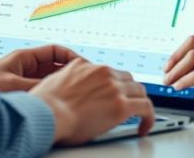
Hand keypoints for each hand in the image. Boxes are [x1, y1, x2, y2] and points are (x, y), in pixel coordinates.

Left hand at [0, 44, 77, 91]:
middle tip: (82, 80)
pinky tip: (55, 100)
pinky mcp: (19, 89)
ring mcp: (22, 77)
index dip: (71, 56)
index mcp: (24, 56)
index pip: (55, 50)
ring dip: (59, 83)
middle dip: (68, 71)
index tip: (82, 65)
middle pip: (54, 64)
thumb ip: (38, 85)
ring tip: (72, 90)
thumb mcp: (14, 85)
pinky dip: (49, 92)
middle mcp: (25, 65)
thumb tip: (59, 87)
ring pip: (48, 77)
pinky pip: (40, 88)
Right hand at [31, 58, 154, 145]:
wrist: (45, 114)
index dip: (115, 84)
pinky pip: (146, 108)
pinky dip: (149, 117)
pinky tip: (144, 127)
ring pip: (139, 91)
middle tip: (130, 104)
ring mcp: (114, 88)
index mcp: (86, 66)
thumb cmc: (44, 105)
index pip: (109, 72)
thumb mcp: (56, 80)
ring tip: (139, 117)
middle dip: (129, 92)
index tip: (116, 93)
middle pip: (127, 79)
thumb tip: (69, 88)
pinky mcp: (121, 105)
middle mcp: (103, 73)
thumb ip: (68, 79)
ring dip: (139, 103)